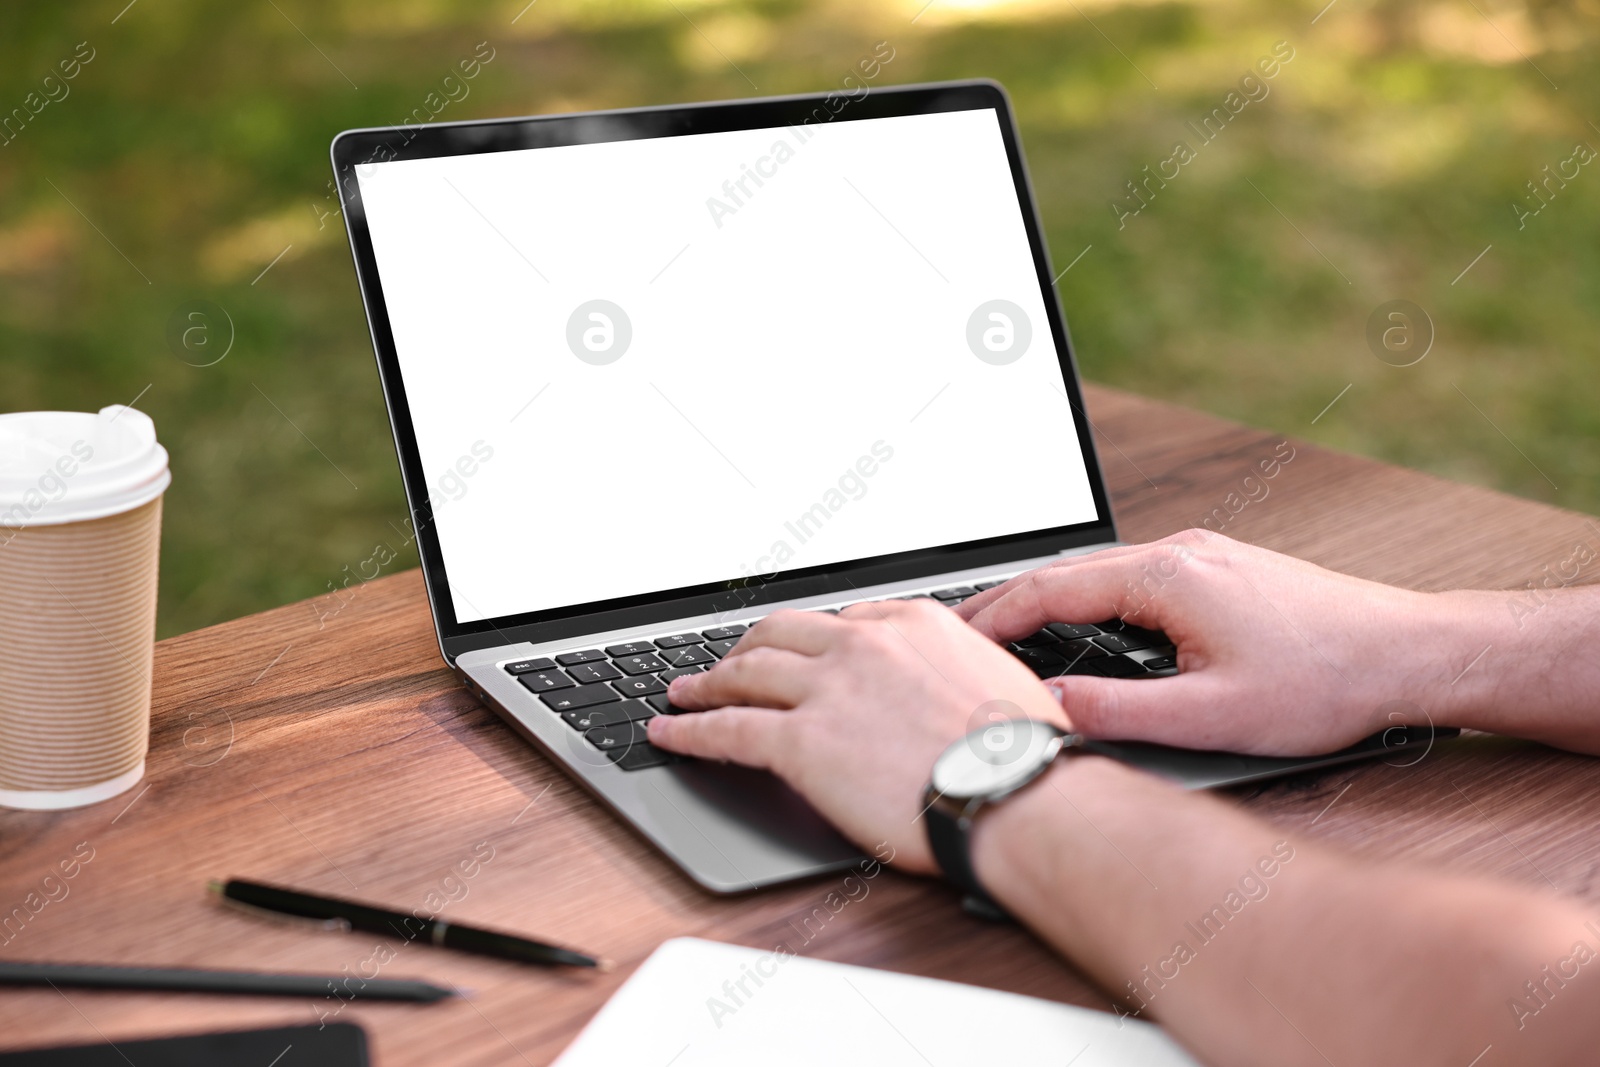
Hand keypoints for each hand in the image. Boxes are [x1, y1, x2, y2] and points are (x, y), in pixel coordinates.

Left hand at [646, 600, 1067, 873]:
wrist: (1016, 794)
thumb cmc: (1022, 754)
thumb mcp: (996, 679)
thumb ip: (953, 670)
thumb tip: (947, 689)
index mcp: (912, 622)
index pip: (841, 621)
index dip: (809, 640)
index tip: (798, 651)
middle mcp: (863, 644)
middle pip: (781, 633)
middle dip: (747, 647)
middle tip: (728, 663)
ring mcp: (828, 689)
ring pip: (746, 673)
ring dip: (708, 680)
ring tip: (685, 691)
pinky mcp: (801, 741)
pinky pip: (728, 729)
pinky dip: (690, 729)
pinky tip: (670, 732)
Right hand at [956, 531, 1458, 755]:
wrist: (1407, 652)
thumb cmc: (1326, 680)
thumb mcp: (1213, 714)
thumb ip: (1122, 713)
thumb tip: (1052, 711)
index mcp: (1167, 576)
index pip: (1051, 588)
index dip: (993, 616)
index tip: (952, 637)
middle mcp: (1180, 552)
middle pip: (1067, 571)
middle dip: (1007, 602)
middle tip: (958, 632)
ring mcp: (1201, 556)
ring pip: (1100, 572)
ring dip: (1048, 599)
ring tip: (1007, 631)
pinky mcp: (1219, 569)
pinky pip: (1132, 575)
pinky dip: (1089, 598)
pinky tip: (1083, 623)